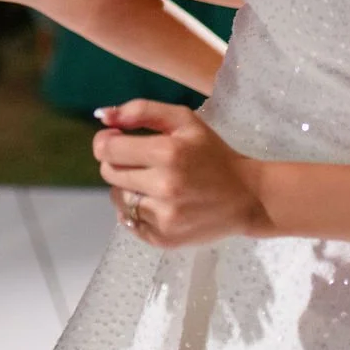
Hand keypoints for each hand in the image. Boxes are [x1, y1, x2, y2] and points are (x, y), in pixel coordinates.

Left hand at [93, 100, 268, 248]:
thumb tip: (102, 116)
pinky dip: (136, 210)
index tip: (116, 139)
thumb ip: (142, 111)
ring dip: (127, 187)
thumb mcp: (185, 120)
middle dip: (117, 162)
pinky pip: (129, 221)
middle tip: (139, 160)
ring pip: (117, 197)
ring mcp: (163, 218)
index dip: (106, 142)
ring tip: (151, 182)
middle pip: (109, 172)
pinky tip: (157, 202)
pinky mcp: (163, 239)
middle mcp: (163, 187)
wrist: (247, 197)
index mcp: (168, 153)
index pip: (108, 149)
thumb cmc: (213, 154)